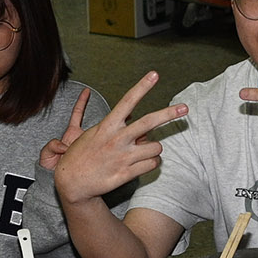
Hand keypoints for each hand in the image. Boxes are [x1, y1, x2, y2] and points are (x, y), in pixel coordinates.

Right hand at [41, 71, 186, 208]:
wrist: (72, 182)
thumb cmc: (82, 154)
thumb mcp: (95, 133)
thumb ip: (116, 125)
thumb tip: (134, 117)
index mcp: (107, 126)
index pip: (128, 101)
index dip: (142, 87)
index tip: (154, 75)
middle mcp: (117, 140)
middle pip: (149, 122)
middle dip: (169, 114)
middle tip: (185, 108)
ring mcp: (123, 157)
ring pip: (156, 147)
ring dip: (154, 148)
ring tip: (143, 151)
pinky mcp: (127, 174)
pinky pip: (152, 164)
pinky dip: (151, 162)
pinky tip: (142, 163)